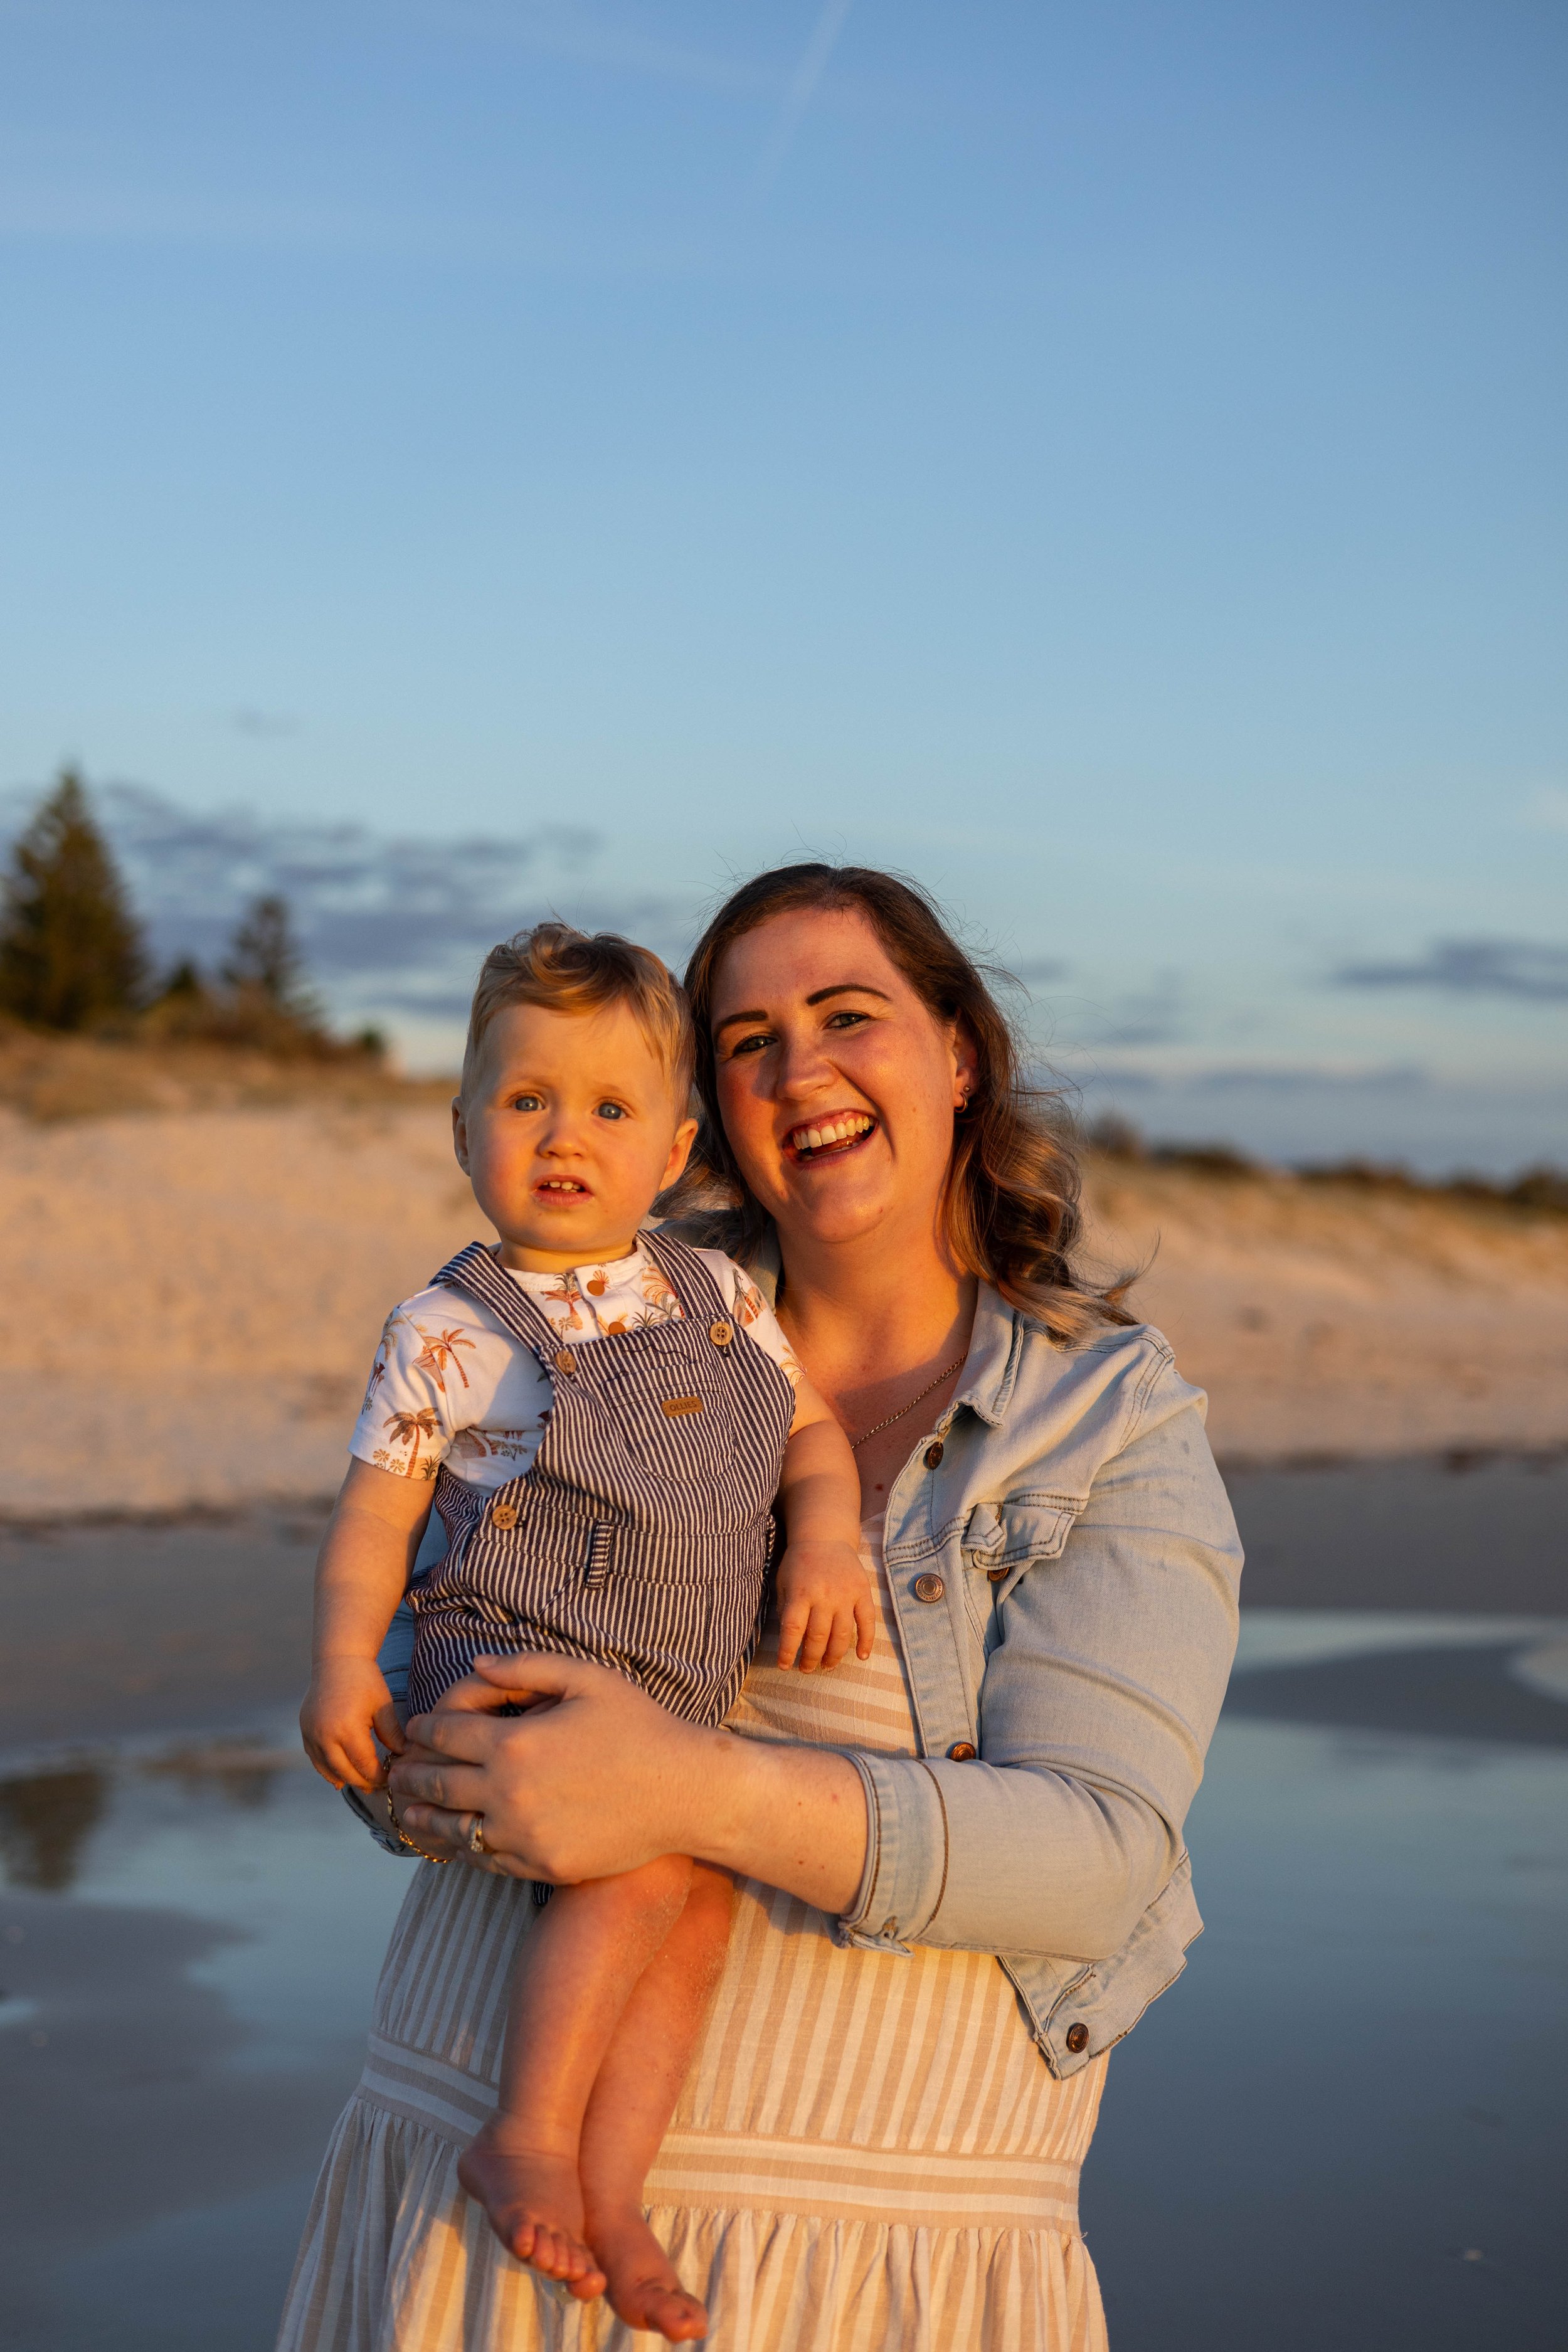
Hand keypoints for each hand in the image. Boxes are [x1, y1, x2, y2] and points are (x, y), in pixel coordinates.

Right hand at [300, 1656, 403, 1789]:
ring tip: (363, 1784)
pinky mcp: (305, 1731)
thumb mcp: (383, 1705)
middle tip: (378, 1787)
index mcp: (346, 1729)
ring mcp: (311, 1734)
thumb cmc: (364, 1680)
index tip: (391, 1779)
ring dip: (345, 1779)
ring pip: (327, 1769)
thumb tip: (404, 1756)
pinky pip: (315, 1759)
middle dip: (363, 1782)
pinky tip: (339, 1778)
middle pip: (344, 1772)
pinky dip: (327, 1770)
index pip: (364, 1765)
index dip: (379, 1776)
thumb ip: (392, 1733)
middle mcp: (324, 1735)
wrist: (337, 1660)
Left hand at [388, 1653, 718, 1880]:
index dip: (424, 1727)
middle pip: (437, 1784)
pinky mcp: (541, 1867)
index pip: (445, 1735)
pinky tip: (455, 1838)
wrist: (683, 1792)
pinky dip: (462, 1847)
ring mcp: (523, 1837)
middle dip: (410, 1774)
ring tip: (407, 1811)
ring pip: (452, 1830)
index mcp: (515, 1743)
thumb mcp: (585, 1679)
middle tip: (395, 1771)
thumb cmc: (638, 1727)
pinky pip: (486, 1859)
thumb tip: (475, 1664)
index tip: (415, 1727)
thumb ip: (524, 1667)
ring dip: (423, 1818)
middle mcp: (509, 1794)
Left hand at [774, 1538, 874, 1671]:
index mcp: (801, 1592)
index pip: (793, 1629)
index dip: (788, 1651)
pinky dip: (866, 1641)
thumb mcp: (784, 1582)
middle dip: (811, 1658)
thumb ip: (786, 1609)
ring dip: (834, 1656)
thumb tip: (789, 1640)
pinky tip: (861, 1656)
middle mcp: (824, 1595)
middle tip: (807, 1669)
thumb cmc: (800, 1562)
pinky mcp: (863, 1592)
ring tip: (826, 1666)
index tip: (785, 1666)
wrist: (825, 1537)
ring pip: (842, 1635)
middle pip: (819, 1636)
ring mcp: (846, 1595)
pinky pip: (867, 1621)